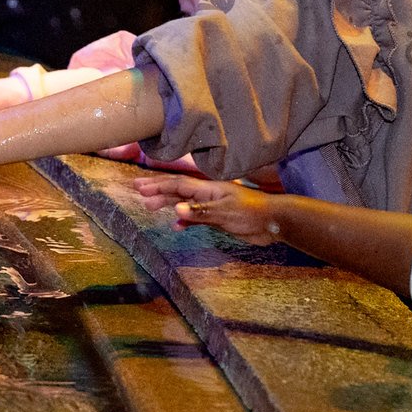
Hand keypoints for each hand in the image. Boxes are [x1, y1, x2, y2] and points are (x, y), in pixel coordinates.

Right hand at [131, 175, 281, 243]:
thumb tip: (175, 210)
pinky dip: (185, 220)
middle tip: (139, 192)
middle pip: (178, 191)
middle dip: (158, 191)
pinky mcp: (218, 217)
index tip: (140, 187)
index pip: (178, 185)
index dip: (158, 186)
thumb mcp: (225, 212)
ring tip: (150, 206)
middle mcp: (208, 194)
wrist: (273, 222)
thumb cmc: (251, 213)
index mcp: (209, 188)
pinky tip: (176, 226)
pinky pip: (196, 217)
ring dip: (168, 204)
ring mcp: (213, 205)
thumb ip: (200, 212)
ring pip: (185, 203)